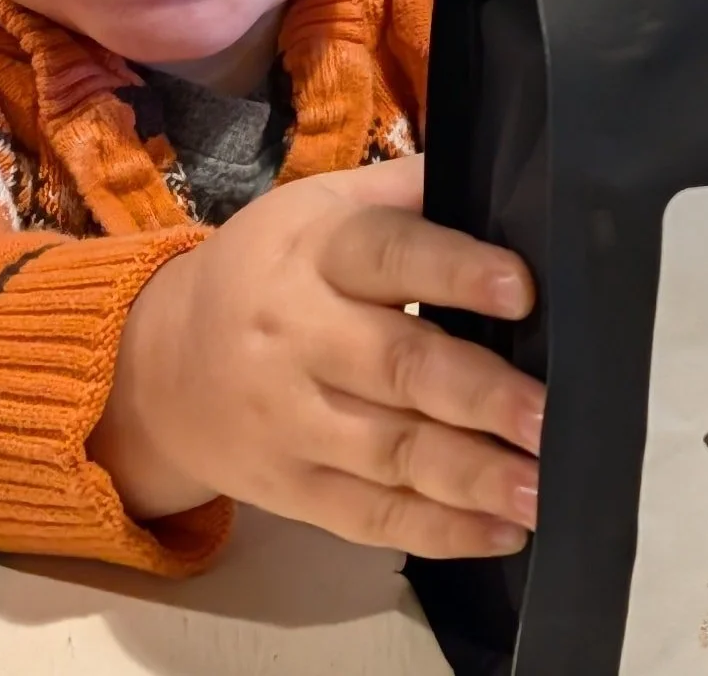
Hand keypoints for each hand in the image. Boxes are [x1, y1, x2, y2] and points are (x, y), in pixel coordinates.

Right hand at [90, 156, 543, 559]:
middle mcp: (300, 336)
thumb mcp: (320, 206)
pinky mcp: (292, 489)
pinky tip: (500, 535)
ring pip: (390, 453)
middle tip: (549, 417)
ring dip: (472, 477)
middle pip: (397, 366)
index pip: (389, 256)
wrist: (158, 364)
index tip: (523, 290)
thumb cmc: (271, 267)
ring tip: (541, 489)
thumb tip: (500, 171)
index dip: (455, 272)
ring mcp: (291, 422)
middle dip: (480, 395)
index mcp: (316, 252)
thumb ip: (403, 191)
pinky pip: (367, 517)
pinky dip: (437, 532)